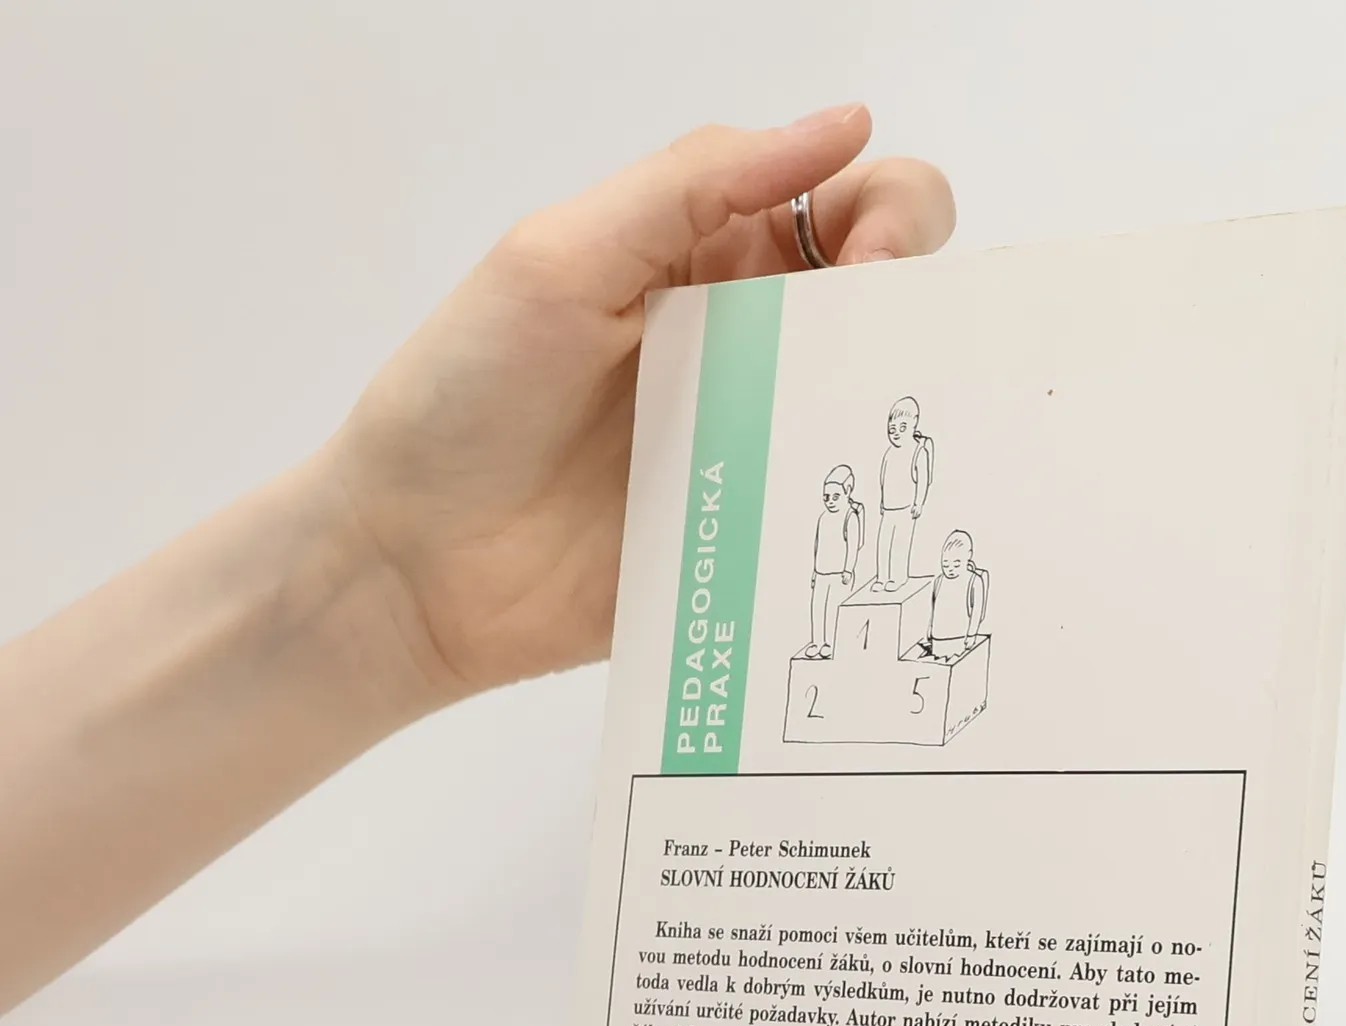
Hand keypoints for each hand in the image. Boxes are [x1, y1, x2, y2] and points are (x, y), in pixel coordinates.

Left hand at [325, 107, 953, 705]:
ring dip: (902, 411)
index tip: (872, 265)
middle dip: (915, 305)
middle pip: (885, 302)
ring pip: (878, 411)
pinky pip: (841, 523)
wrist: (415, 564)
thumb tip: (844, 125)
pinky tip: (871, 517)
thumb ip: (696, 183)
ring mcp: (758, 447)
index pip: (843, 201)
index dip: (889, 214)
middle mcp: (748, 345)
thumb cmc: (464, 397)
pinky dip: (871, 515)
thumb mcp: (563, 258)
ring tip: (878, 433)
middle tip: (880, 349)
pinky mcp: (757, 540)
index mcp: (708, 256)